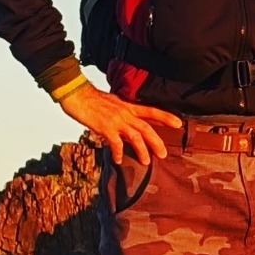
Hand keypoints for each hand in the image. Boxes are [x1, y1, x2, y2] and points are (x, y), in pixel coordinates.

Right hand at [60, 81, 182, 165]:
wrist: (75, 93)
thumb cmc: (91, 99)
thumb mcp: (112, 103)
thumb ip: (122, 114)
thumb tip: (129, 126)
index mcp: (128, 106)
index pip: (151, 111)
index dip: (166, 117)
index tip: (179, 123)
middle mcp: (125, 113)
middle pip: (146, 128)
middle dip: (157, 142)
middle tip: (163, 155)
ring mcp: (116, 120)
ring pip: (135, 137)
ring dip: (142, 150)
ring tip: (146, 161)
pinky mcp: (105, 127)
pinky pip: (115, 143)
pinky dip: (118, 153)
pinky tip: (119, 160)